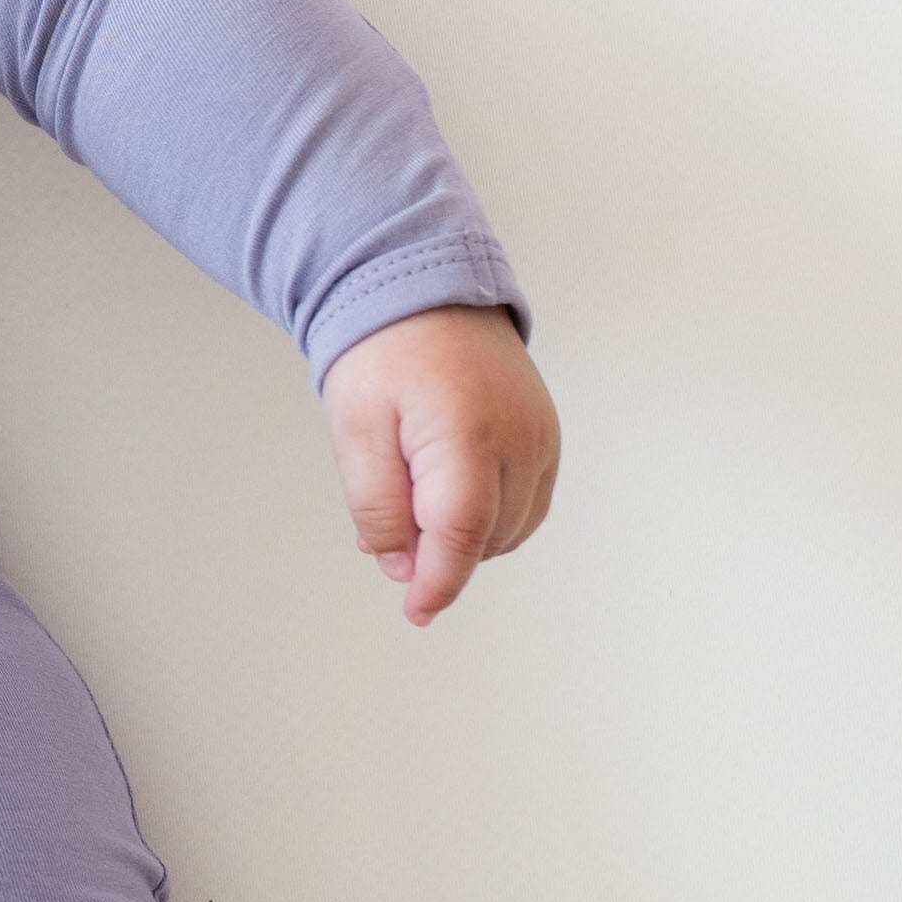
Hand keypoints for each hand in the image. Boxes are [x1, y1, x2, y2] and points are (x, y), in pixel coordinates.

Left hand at [318, 304, 558, 626]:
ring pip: (511, 528)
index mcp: (468, 436)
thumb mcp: (354, 429)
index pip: (462, 536)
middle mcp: (520, 441)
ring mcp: (542, 439)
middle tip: (384, 526)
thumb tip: (402, 567)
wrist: (422, 289)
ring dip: (465, 538)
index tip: (415, 612)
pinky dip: (489, 517)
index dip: (438, 583)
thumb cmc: (383, 352)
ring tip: (410, 497)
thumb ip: (377, 504)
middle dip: (438, 553)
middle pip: (487, 538)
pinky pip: (526, 503)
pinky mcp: (547, 437)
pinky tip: (445, 497)